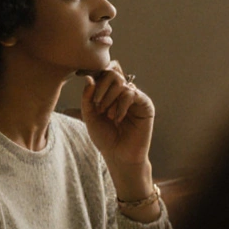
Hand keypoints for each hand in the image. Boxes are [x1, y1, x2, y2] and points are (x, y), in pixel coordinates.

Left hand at [80, 61, 155, 197]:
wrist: (118, 156)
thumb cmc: (104, 137)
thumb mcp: (89, 116)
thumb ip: (87, 98)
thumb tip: (89, 78)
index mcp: (110, 92)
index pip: (105, 73)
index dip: (95, 74)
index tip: (82, 79)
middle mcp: (123, 92)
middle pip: (112, 73)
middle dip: (101, 88)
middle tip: (97, 107)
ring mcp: (135, 97)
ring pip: (120, 83)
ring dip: (109, 99)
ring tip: (107, 116)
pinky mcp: (145, 105)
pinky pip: (131, 94)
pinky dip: (121, 105)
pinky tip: (117, 118)